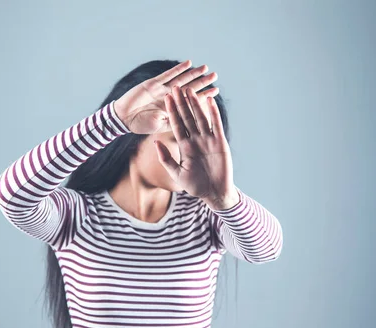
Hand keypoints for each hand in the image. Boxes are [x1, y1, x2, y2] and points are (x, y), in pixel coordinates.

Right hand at [114, 60, 218, 134]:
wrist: (123, 118)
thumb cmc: (141, 124)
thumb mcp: (160, 126)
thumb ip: (174, 121)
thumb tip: (190, 119)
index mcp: (173, 109)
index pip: (192, 102)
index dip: (203, 96)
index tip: (215, 91)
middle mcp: (169, 98)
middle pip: (190, 88)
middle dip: (202, 82)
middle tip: (215, 76)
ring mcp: (162, 90)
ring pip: (181, 79)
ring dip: (193, 74)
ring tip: (205, 68)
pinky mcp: (153, 83)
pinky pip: (168, 74)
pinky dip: (178, 69)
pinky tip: (188, 63)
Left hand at [155, 85, 236, 205]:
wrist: (214, 193)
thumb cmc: (195, 185)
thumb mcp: (177, 173)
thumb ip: (166, 158)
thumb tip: (155, 142)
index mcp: (184, 146)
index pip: (176, 124)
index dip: (171, 111)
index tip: (165, 98)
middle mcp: (196, 140)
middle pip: (187, 117)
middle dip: (181, 102)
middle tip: (176, 87)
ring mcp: (208, 140)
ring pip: (200, 118)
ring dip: (195, 104)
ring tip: (190, 89)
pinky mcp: (220, 142)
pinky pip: (216, 125)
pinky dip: (213, 113)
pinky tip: (210, 100)